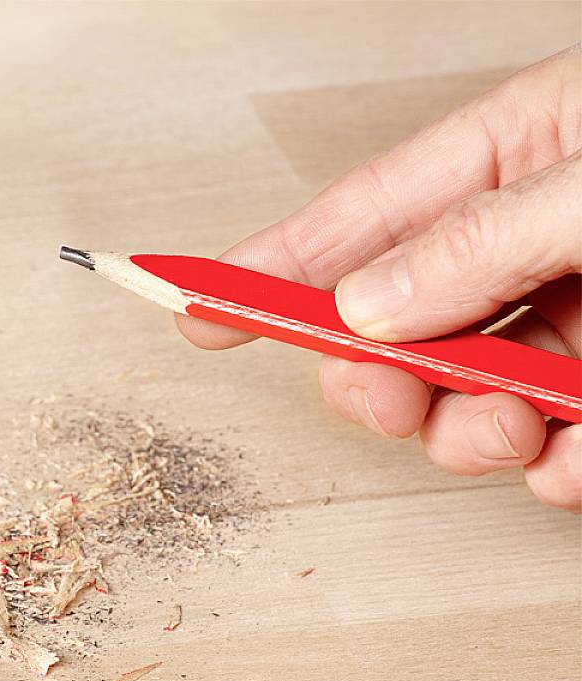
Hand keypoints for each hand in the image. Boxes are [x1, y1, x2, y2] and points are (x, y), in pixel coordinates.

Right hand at [176, 47, 579, 511]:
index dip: (272, 263)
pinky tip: (568, 462)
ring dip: (468, 433)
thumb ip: (482, 239)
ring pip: (465, 395)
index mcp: (520, 153)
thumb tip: (366, 307)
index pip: (364, 215)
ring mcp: (578, 313)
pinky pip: (558, 442)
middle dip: (378, 374)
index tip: (196, 301)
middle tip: (387, 390)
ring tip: (514, 426)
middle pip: (398, 323)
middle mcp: (532, 240)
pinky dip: (556, 469)